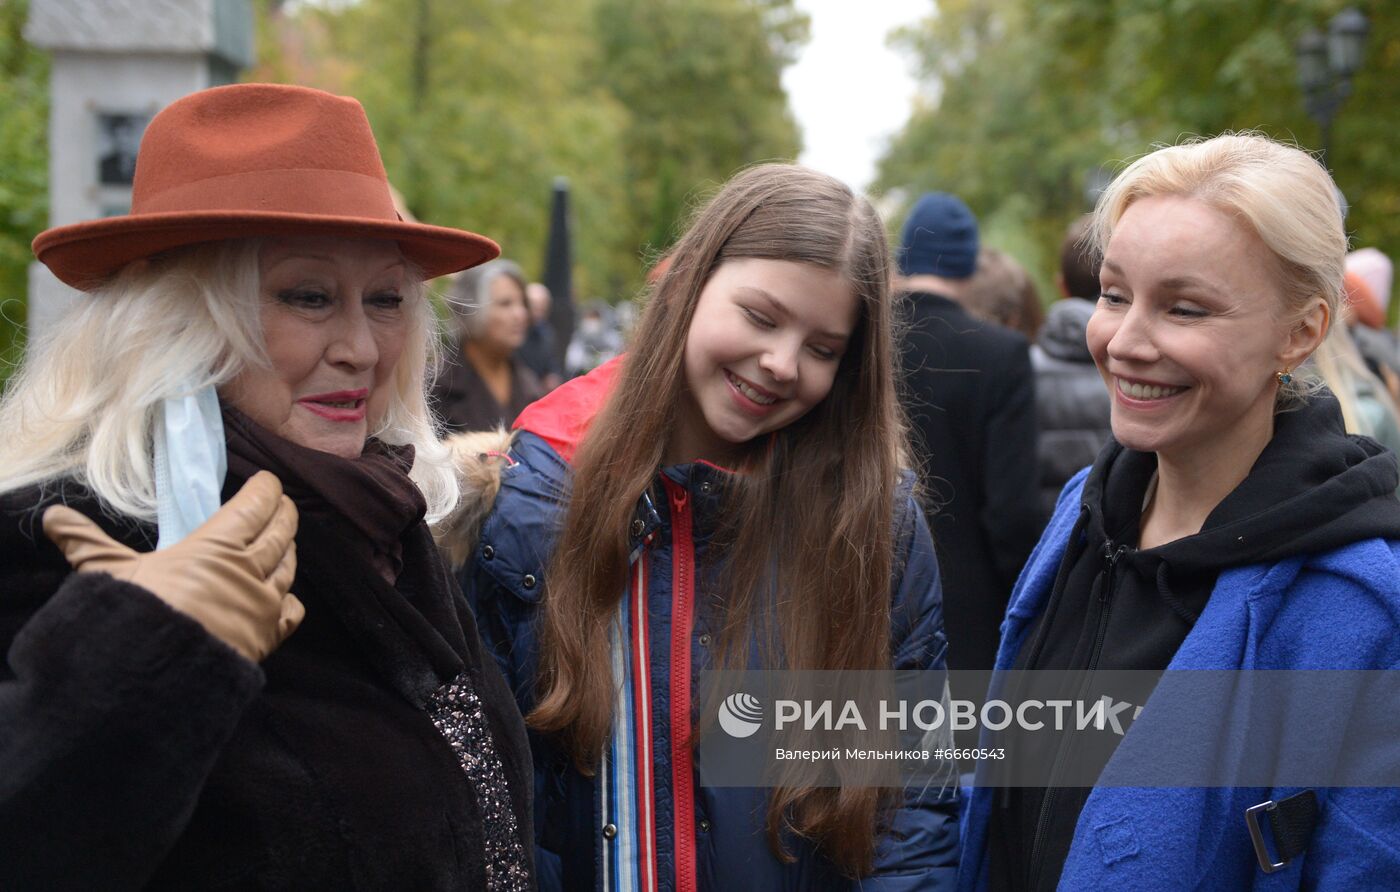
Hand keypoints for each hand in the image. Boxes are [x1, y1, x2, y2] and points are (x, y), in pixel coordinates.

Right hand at [43, 470, 303, 662]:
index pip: (254, 508)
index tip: (268, 482)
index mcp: (217, 547)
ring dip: (289, 551)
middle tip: (283, 504)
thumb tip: (54, 518)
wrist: (157, 674)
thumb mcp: (109, 573)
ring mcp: (262, 605)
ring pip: (288, 569)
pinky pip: (292, 613)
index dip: (265, 491)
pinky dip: (291, 600)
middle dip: (283, 515)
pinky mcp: (267, 638)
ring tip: (286, 541)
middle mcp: (248, 572)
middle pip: (279, 534)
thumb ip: (88, 542)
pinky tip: (287, 597)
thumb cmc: (136, 615)